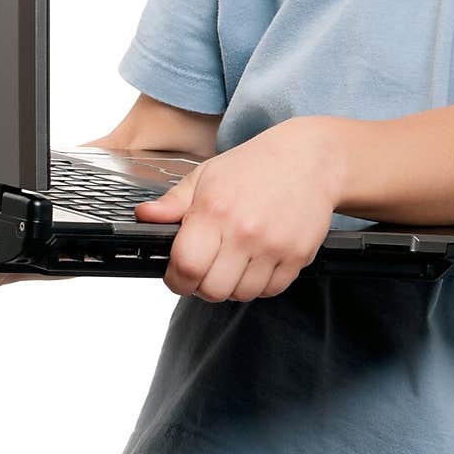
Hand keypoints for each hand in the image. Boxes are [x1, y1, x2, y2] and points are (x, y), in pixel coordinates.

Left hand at [133, 116, 342, 302]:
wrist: (309, 159)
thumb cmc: (255, 166)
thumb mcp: (207, 175)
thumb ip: (173, 203)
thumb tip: (144, 216)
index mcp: (215, 209)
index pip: (185, 267)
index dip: (176, 278)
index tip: (179, 273)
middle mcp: (244, 230)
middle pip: (212, 290)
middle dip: (203, 284)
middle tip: (208, 267)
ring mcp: (274, 245)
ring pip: (241, 294)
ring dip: (233, 285)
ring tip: (236, 260)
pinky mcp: (298, 255)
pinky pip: (271, 290)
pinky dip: (261, 283)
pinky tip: (259, 259)